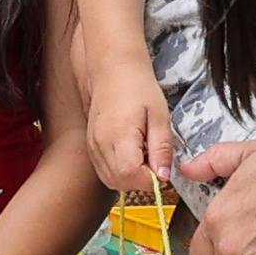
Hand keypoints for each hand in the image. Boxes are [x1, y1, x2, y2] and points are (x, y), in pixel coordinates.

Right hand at [86, 70, 176, 195]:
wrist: (113, 71)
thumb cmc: (138, 88)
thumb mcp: (160, 116)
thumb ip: (162, 149)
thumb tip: (164, 177)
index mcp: (119, 136)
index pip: (131, 176)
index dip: (150, 180)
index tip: (162, 169)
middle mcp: (101, 145)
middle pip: (120, 183)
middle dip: (141, 180)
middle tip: (154, 160)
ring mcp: (92, 147)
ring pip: (111, 181)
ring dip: (131, 177)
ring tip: (143, 155)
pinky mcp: (91, 147)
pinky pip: (104, 171)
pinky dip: (120, 172)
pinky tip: (132, 154)